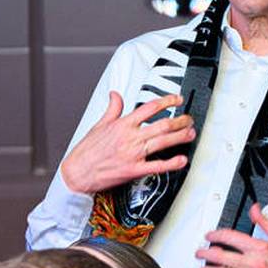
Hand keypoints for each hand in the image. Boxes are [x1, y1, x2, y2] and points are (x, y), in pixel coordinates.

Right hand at [59, 91, 193, 194]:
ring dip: (180, 137)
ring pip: (162, 142)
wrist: (77, 172)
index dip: (167, 101)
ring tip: (190, 134)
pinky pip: (157, 166)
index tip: (177, 99)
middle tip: (189, 119)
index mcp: (122, 125)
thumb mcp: (99, 124)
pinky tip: (182, 160)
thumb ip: (112, 109)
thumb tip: (115, 95)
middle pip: (161, 125)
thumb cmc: (86, 152)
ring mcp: (133, 154)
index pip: (149, 108)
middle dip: (180, 121)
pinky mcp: (134, 170)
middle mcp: (130, 138)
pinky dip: (171, 163)